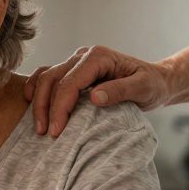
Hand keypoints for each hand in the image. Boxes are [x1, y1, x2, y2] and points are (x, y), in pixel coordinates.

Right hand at [26, 45, 171, 137]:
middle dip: (44, 107)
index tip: (57, 131)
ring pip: (46, 78)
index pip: (70, 82)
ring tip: (39, 127)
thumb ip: (121, 90)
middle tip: (45, 133)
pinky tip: (32, 105)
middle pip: (52, 79)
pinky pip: (47, 76)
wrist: (156, 81)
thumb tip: (94, 97)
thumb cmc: (152, 85)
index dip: (60, 107)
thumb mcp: (144, 88)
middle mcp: (83, 56)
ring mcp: (75, 62)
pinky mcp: (72, 71)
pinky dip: (36, 89)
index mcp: (98, 57)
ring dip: (38, 102)